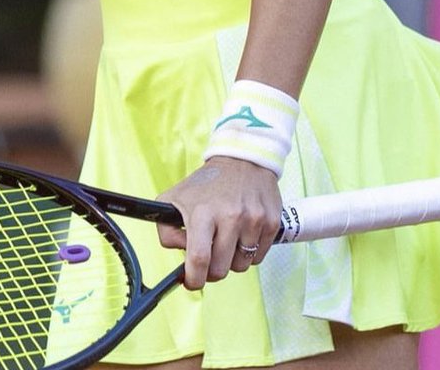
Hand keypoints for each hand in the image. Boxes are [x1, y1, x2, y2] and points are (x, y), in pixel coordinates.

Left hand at [156, 157, 282, 289]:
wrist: (243, 158)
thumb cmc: (207, 183)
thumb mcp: (176, 198)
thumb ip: (167, 231)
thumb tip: (181, 261)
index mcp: (203, 212)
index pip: (199, 259)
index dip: (194, 279)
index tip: (192, 282)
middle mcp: (230, 216)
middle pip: (221, 270)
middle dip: (212, 269)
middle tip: (210, 255)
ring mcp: (253, 220)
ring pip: (240, 267)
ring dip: (232, 260)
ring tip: (227, 239)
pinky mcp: (272, 222)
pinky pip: (258, 258)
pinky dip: (248, 253)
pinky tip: (242, 233)